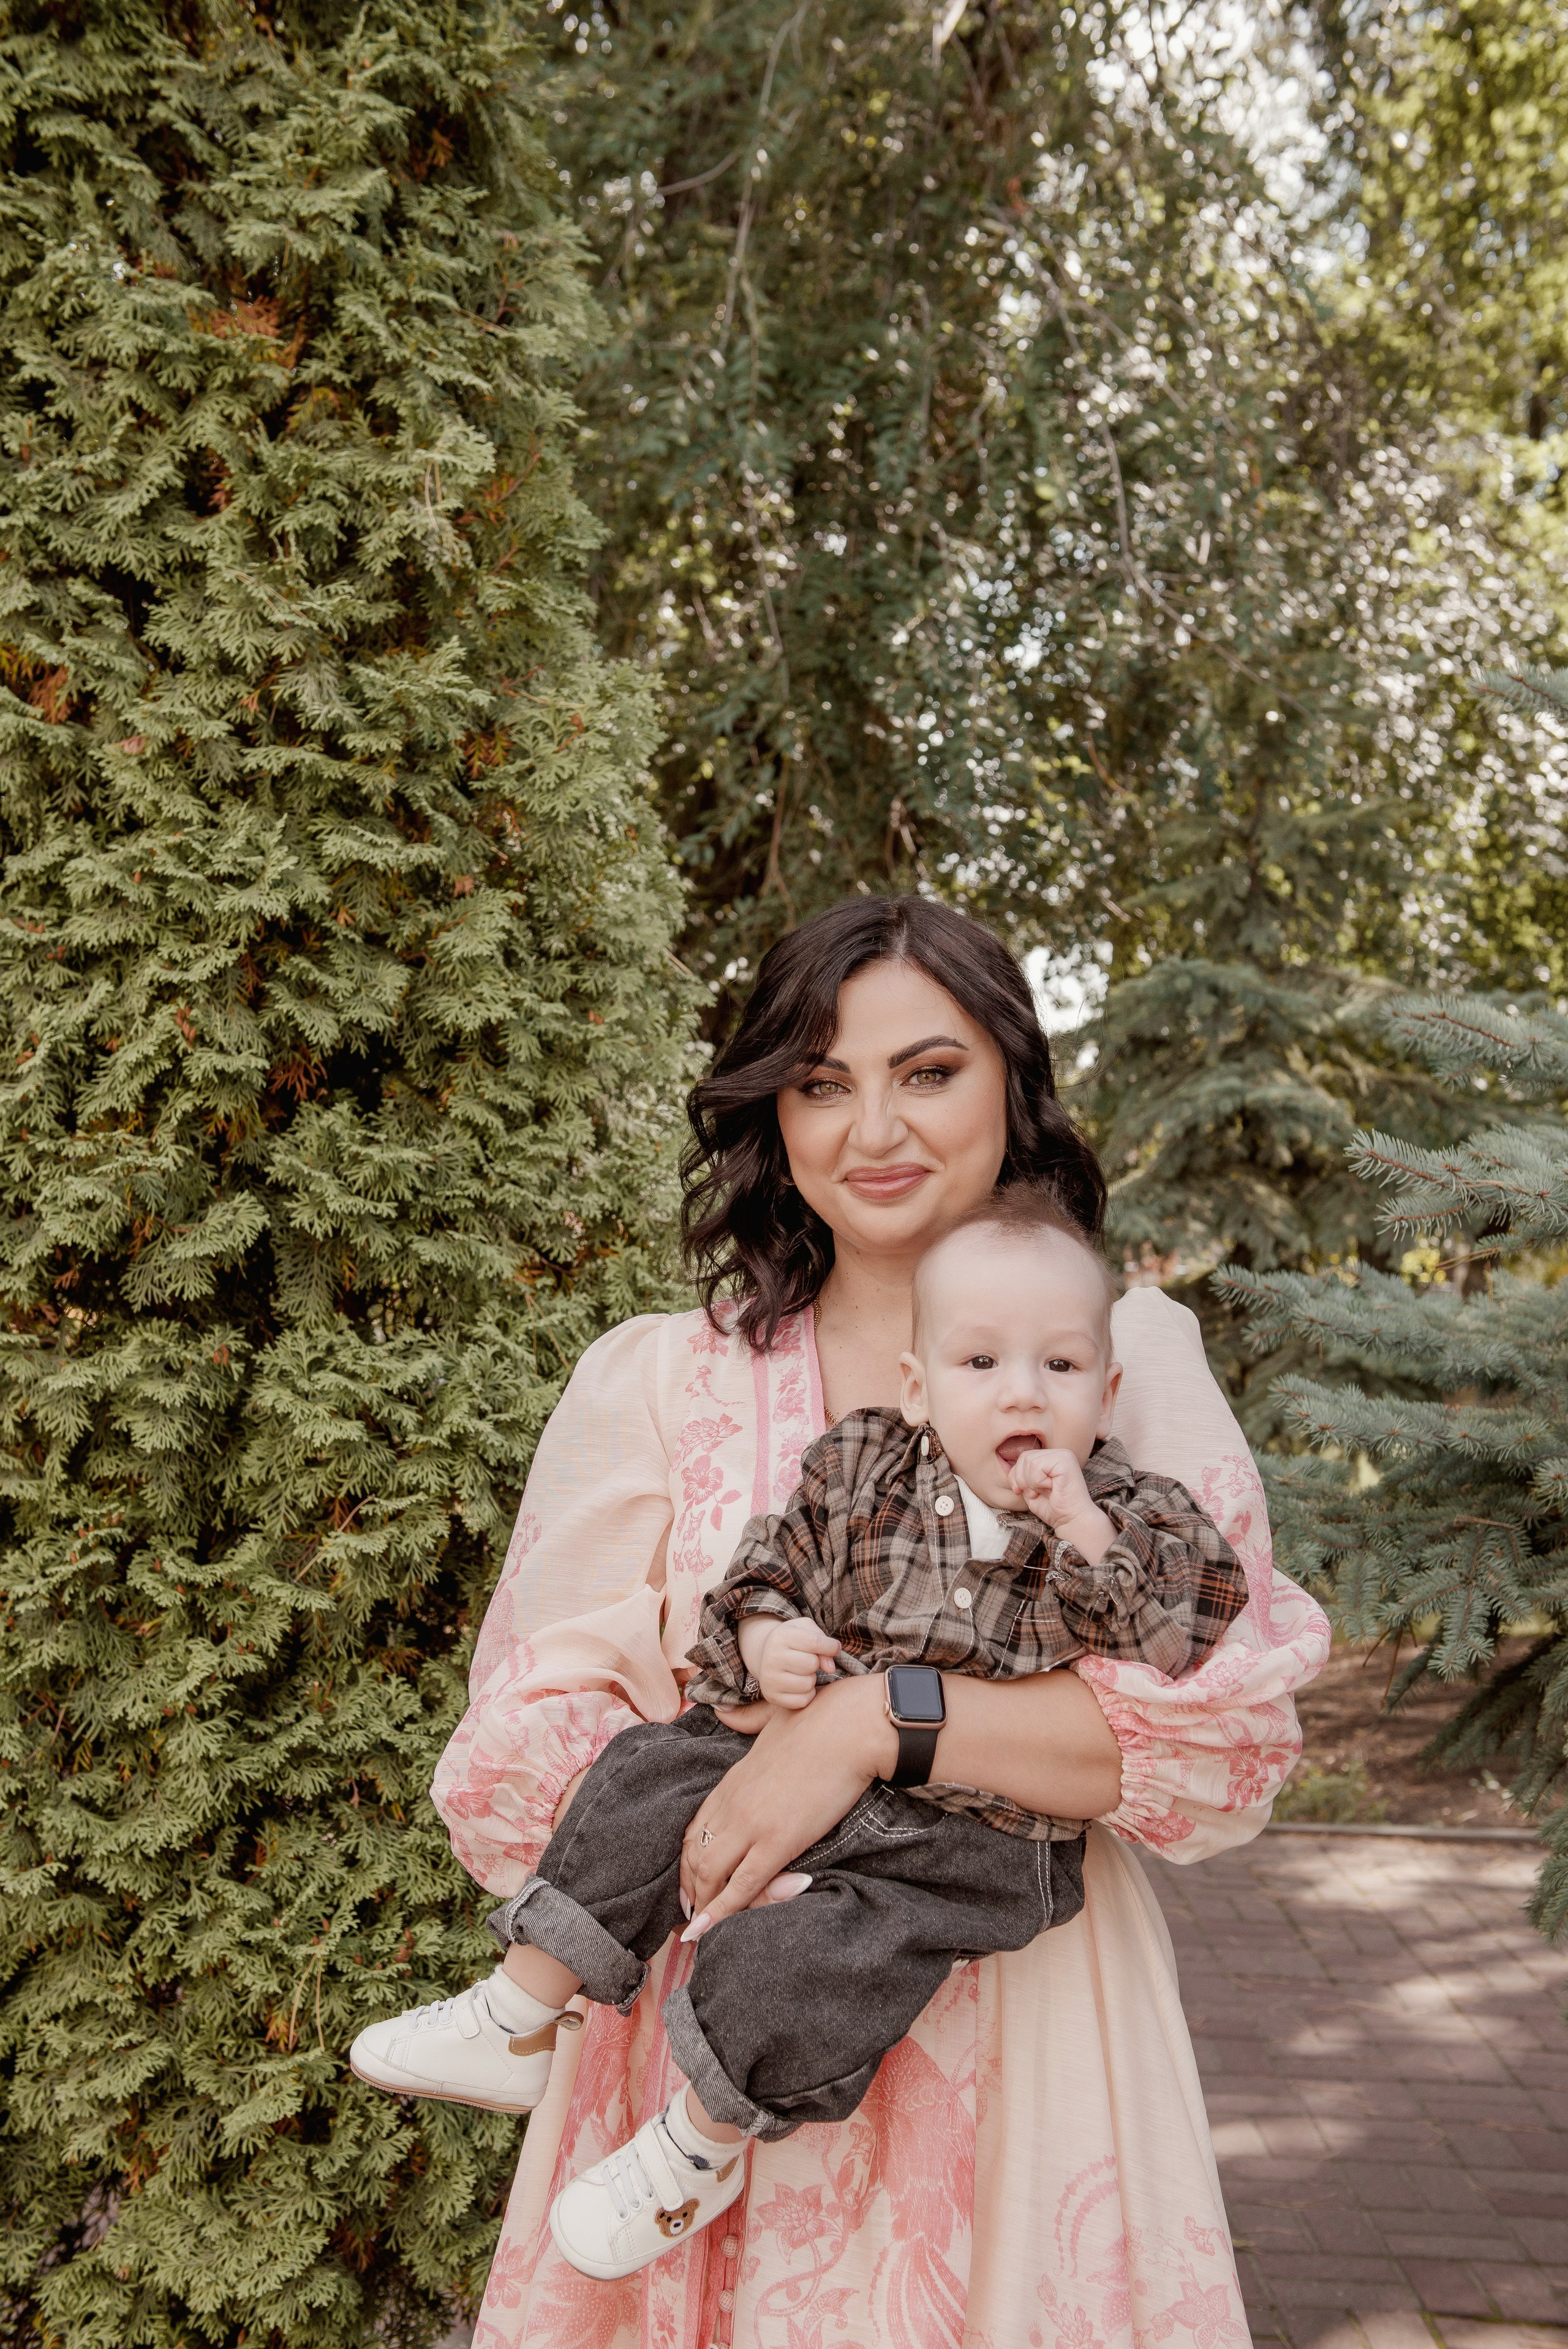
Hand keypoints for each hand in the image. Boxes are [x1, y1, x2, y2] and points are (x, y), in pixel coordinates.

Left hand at [678, 1672, 895, 1938]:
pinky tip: (706, 1930)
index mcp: (732, 1779)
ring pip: (711, 1874)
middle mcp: (732, 1803)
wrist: (850, 1727)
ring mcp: (751, 1823)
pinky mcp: (777, 1842)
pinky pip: (742, 1886)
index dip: (686, 1857)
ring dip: (702, 1903)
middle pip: (694, 1853)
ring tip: (698, 1928)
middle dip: (689, 1886)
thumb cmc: (820, 1718)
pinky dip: (720, 1912)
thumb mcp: (770, 1715)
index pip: (694, 1826)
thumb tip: (726, 1711)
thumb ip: (744, 1720)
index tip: (688, 1878)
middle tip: (690, 1910)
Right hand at [745, 1615, 841, 1708]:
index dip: (830, 1646)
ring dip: (811, 1679)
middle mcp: (772, 1657)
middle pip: (812, 1664)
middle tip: (807, 1660)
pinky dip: (807, 1694)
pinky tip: (798, 1684)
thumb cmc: (792, 1641)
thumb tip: (831, 1668)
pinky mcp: (771, 1696)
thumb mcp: (806, 1630)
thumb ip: (822, 1642)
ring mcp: (770, 1679)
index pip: (815, 1642)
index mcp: (781, 1637)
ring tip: (802, 1672)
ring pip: (808, 1684)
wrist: (765, 1654)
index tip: (833, 1647)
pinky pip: (803, 1701)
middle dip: (816, 1662)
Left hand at [1008, 1447, 1112, 1560]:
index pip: (1023, 1457)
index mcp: (1052, 1458)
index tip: (1026, 1493)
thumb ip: (1021, 1475)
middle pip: (1024, 1457)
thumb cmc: (1052, 1508)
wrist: (1071, 1521)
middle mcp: (1059, 1453)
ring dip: (1032, 1483)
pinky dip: (1038, 1482)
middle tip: (1037, 1494)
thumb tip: (1008, 1464)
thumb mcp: (1029, 1489)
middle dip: (1023, 1480)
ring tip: (1046, 1491)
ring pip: (1029, 1461)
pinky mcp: (1065, 1461)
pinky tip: (1052, 1488)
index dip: (1017, 1477)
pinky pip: (1037, 1466)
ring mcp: (1063, 1455)